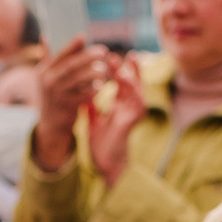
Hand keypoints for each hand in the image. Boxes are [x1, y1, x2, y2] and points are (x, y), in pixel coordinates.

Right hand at [34, 37, 111, 172]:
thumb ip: (47, 58)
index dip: (71, 46)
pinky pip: (82, 96)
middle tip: (103, 52)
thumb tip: (45, 37)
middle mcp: (48, 82)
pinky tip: (100, 86)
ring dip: (93, 73)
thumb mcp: (45, 78)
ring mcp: (57, 96)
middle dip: (88, 57)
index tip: (84, 36)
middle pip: (71, 66)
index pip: (59, 55)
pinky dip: (92, 90)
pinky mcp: (66, 107)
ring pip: (78, 80)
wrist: (51, 124)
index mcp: (43, 72)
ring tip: (104, 69)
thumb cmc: (52, 96)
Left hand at [89, 56, 145, 189]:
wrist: (106, 166)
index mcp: (119, 108)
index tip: (108, 57)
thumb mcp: (94, 123)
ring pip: (136, 91)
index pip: (120, 85)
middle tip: (115, 56)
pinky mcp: (131, 122)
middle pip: (131, 83)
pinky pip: (136, 103)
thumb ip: (92, 109)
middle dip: (125, 69)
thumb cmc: (102, 147)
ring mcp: (132, 115)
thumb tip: (85, 96)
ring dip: (130, 77)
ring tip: (122, 65)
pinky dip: (132, 91)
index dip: (116, 70)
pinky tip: (125, 80)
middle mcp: (128, 109)